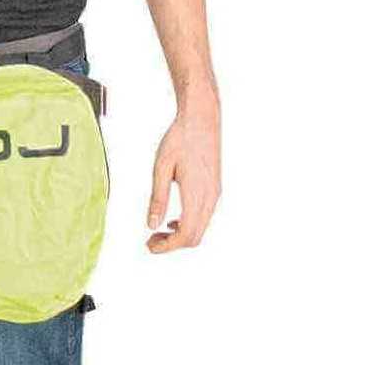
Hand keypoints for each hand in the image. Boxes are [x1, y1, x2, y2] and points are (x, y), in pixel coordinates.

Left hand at [147, 105, 220, 252]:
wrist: (202, 118)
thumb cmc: (180, 138)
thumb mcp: (161, 168)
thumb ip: (157, 198)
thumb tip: (151, 225)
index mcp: (196, 193)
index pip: (186, 234)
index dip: (167, 246)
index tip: (150, 246)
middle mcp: (210, 197)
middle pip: (195, 237)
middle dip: (172, 244)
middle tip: (150, 241)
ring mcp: (215, 193)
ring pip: (201, 229)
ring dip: (180, 236)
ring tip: (158, 232)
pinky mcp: (215, 188)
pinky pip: (204, 217)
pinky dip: (188, 225)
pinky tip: (172, 220)